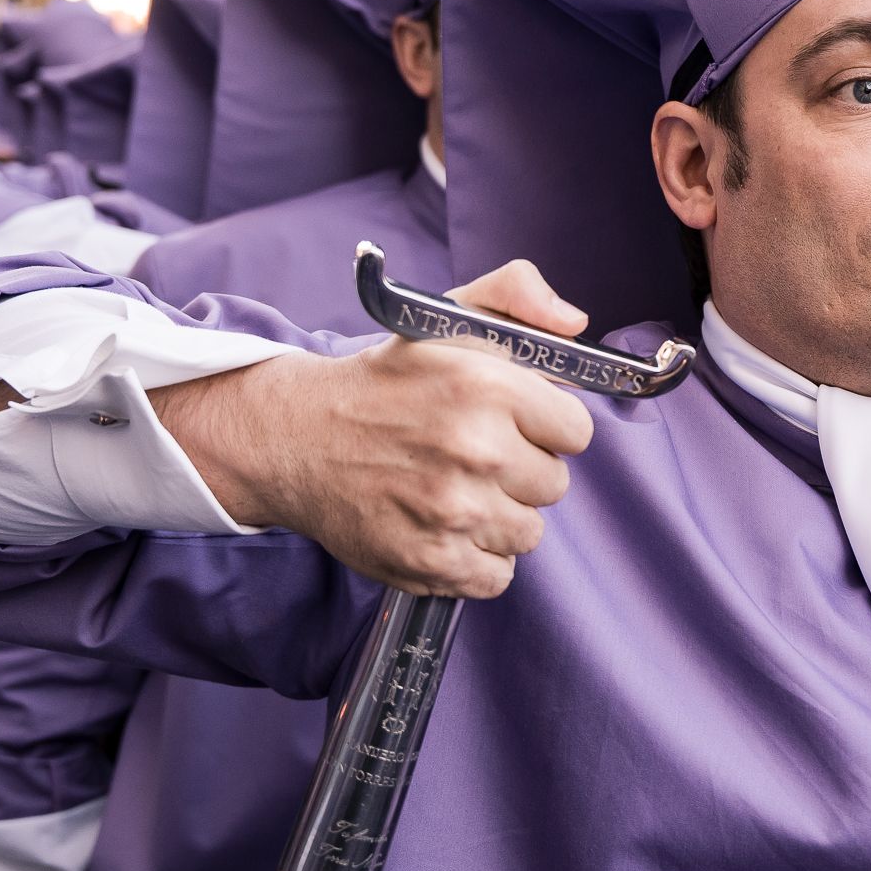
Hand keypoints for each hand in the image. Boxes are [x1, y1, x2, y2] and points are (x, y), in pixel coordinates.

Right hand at [149, 261, 596, 598]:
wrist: (295, 438)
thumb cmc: (383, 383)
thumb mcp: (446, 317)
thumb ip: (518, 294)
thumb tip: (575, 322)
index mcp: (487, 387)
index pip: (576, 431)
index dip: (547, 428)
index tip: (517, 425)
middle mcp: (475, 450)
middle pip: (554, 485)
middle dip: (521, 471)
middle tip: (474, 457)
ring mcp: (453, 513)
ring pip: (528, 533)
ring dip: (498, 517)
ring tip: (453, 490)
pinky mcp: (431, 562)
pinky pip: (496, 576)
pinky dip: (475, 559)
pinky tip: (443, 527)